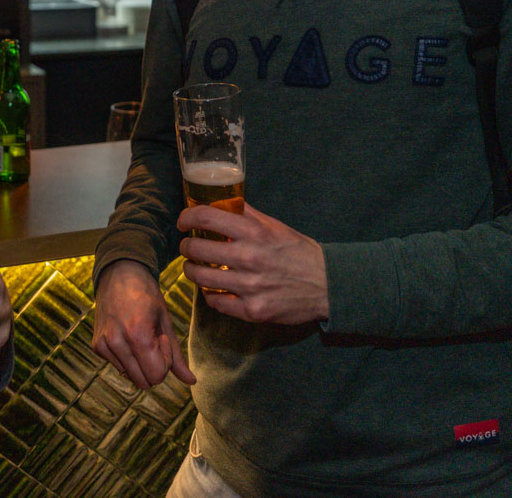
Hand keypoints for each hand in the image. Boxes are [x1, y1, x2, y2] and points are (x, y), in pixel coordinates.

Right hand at [92, 259, 195, 388]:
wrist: (119, 274)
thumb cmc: (147, 295)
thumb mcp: (165, 321)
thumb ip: (177, 355)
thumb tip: (191, 382)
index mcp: (137, 334)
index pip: (157, 376)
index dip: (165, 361)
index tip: (162, 338)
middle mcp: (116, 342)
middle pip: (144, 382)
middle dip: (153, 366)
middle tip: (152, 340)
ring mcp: (103, 344)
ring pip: (131, 377)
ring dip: (140, 363)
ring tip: (139, 336)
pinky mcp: (96, 346)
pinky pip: (119, 367)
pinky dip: (127, 358)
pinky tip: (127, 336)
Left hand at [178, 202, 329, 325]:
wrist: (327, 285)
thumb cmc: (298, 251)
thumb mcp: (274, 225)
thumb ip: (246, 214)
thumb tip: (220, 201)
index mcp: (254, 232)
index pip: (206, 217)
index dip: (187, 217)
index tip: (183, 221)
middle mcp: (248, 258)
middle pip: (196, 248)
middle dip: (186, 246)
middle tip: (188, 247)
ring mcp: (249, 287)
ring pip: (200, 277)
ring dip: (192, 270)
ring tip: (194, 267)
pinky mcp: (252, 310)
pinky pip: (216, 302)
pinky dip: (210, 294)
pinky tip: (213, 288)